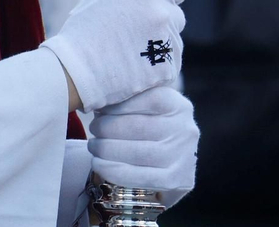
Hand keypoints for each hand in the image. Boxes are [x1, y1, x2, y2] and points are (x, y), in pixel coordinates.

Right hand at [40, 0, 188, 111]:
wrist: (78, 68)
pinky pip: (169, 63)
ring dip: (159, 43)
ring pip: (173, 41)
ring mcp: (168, 43)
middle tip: (137, 28)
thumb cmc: (84, 25)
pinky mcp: (168, 68)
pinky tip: (134, 66)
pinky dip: (156, 65)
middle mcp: (163, 14)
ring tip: (130, 50)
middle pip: (177, 15)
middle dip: (162, 20)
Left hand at [89, 85, 198, 207]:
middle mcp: (185, 129)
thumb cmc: (150, 126)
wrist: (170, 160)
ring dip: (107, 149)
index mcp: (177, 105)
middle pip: (138, 127)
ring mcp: (183, 156)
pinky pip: (141, 176)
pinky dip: (114, 170)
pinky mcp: (177, 180)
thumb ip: (126, 98)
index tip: (98, 108)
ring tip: (94, 146)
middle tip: (93, 128)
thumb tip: (95, 98)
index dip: (116, 104)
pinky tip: (98, 164)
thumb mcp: (144, 106)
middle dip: (107, 128)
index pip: (144, 99)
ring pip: (138, 153)